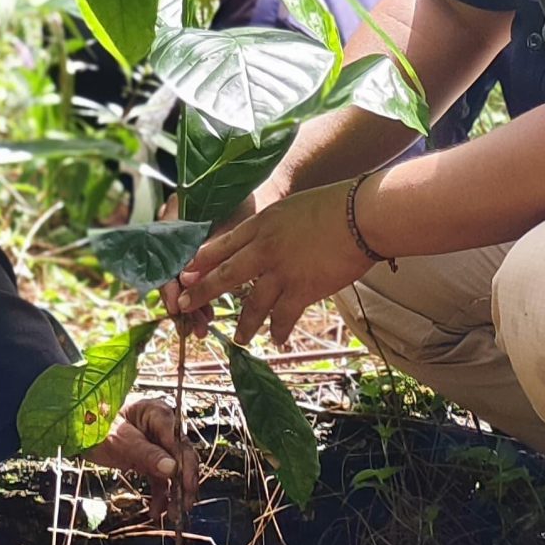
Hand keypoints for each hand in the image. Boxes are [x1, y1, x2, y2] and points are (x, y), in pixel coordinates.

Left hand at [82, 396, 200, 521]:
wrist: (78, 430)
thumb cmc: (97, 427)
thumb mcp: (122, 443)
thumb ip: (148, 455)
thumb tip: (173, 469)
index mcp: (159, 414)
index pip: (179, 443)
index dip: (186, 467)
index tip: (186, 489)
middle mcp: (163, 427)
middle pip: (181, 457)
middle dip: (183, 484)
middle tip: (183, 508)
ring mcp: (156, 443)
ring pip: (173, 471)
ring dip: (174, 494)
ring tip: (172, 516)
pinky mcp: (149, 457)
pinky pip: (159, 477)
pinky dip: (160, 494)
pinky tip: (156, 511)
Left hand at [170, 183, 376, 347]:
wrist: (360, 216)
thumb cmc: (332, 206)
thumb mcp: (291, 209)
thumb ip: (273, 226)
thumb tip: (264, 242)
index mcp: (261, 225)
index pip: (222, 245)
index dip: (201, 262)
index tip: (185, 273)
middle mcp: (264, 249)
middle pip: (225, 275)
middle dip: (203, 292)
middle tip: (184, 305)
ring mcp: (281, 271)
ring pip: (253, 305)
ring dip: (245, 325)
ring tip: (240, 339)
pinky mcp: (302, 290)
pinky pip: (283, 317)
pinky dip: (279, 330)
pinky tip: (277, 339)